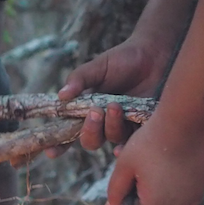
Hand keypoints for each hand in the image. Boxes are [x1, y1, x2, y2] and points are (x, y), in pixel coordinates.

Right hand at [55, 36, 171, 151]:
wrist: (153, 54)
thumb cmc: (122, 59)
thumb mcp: (97, 67)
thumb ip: (79, 79)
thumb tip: (61, 96)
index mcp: (87, 109)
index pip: (69, 130)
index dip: (59, 144)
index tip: (50, 151)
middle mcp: (104, 121)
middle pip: (91, 140)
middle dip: (90, 130)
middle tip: (95, 112)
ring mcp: (123, 125)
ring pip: (112, 138)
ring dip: (111, 126)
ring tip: (115, 105)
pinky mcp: (143, 125)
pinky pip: (135, 141)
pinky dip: (129, 144)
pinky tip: (128, 139)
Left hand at [106, 114, 203, 204]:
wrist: (185, 122)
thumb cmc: (149, 143)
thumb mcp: (124, 166)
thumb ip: (116, 191)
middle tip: (136, 178)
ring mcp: (194, 196)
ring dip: (158, 193)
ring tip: (150, 167)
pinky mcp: (202, 184)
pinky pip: (182, 194)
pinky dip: (172, 186)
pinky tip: (165, 163)